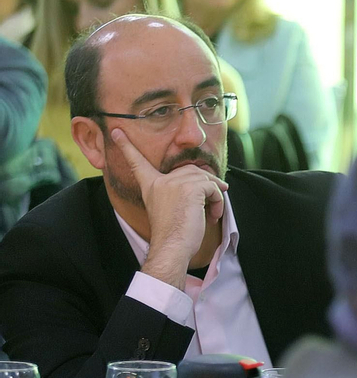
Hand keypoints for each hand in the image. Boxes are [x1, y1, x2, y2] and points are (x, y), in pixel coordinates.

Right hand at [110, 127, 226, 290]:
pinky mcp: (191, 187)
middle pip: (190, 170)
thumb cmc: (173, 233)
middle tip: (215, 199)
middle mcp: (160, 181)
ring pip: (204, 178)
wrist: (173, 246)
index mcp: (150, 185)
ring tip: (212, 211)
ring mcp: (174, 183)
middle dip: (206, 183)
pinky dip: (218, 200)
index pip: (136, 162)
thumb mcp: (169, 207)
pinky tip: (213, 214)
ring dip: (214, 194)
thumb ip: (176, 190)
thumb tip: (200, 175)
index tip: (116, 130)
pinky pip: (212, 187)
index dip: (126, 146)